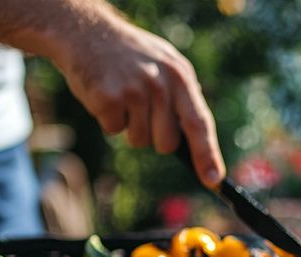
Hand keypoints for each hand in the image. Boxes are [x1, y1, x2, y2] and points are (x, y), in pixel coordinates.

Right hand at [52, 18, 224, 187]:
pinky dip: (108, 118)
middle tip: (142, 111)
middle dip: (155, 137)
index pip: (200, 123)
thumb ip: (182, 96)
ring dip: (129, 126)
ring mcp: (135, 90)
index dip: (207, 155)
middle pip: (167, 143)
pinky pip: (114, 129)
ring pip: (139, 140)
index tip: (214, 180)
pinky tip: (106, 93)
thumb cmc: (130, 55)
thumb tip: (198, 142)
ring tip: (123, 96)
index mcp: (180, 76)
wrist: (86, 32)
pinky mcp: (109, 98)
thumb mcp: (165, 64)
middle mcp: (161, 84)